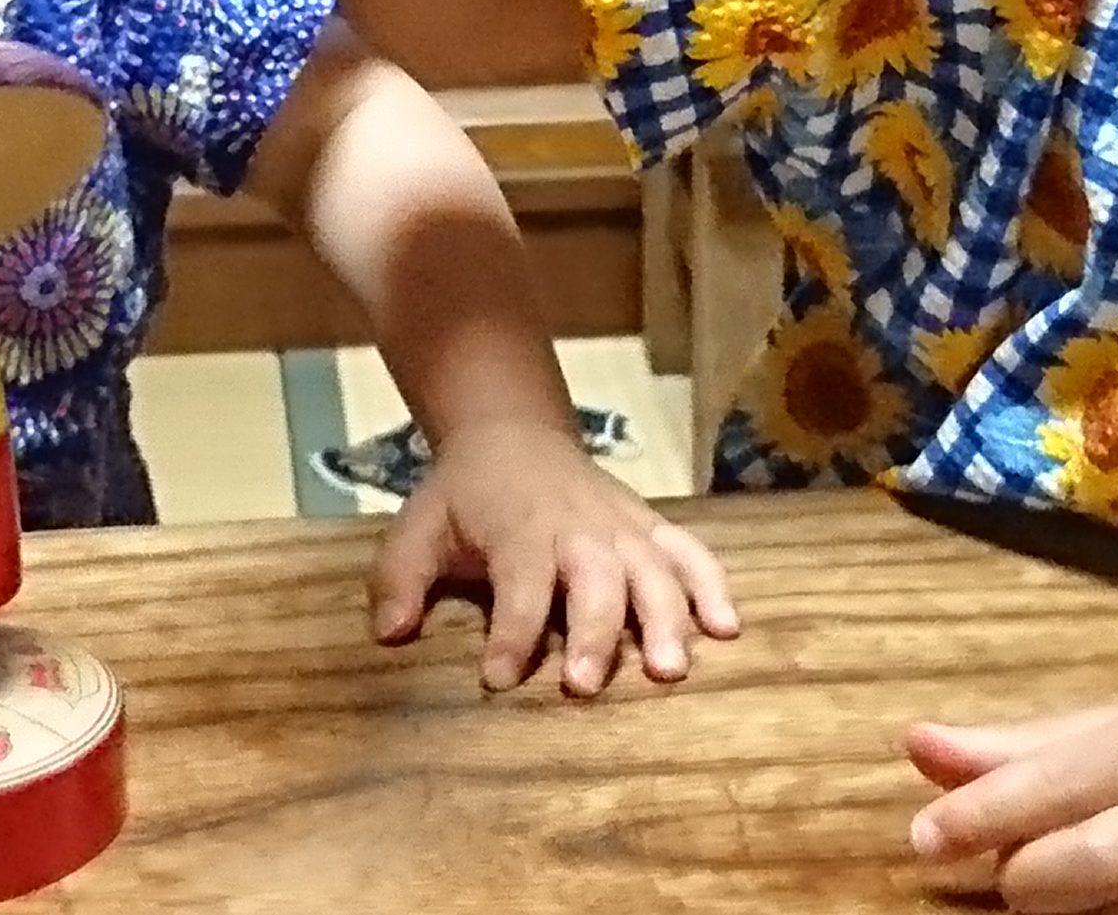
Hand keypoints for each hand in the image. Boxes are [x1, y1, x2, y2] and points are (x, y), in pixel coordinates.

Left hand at [367, 419, 738, 694]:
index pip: (519, 584)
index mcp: (520, 529)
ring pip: (652, 570)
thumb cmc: (464, 495)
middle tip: (584, 684)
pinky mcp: (650, 526)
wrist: (512, 433)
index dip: (511, 632)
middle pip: (596, 579)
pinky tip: (727, 628)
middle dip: (593, 632)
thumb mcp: (417, 527)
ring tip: (669, 669)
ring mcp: (621, 525)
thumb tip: (390, 634)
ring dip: (664, 618)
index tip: (498, 678)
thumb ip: (399, 580)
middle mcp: (578, 528)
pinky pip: (690, 553)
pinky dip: (712, 585)